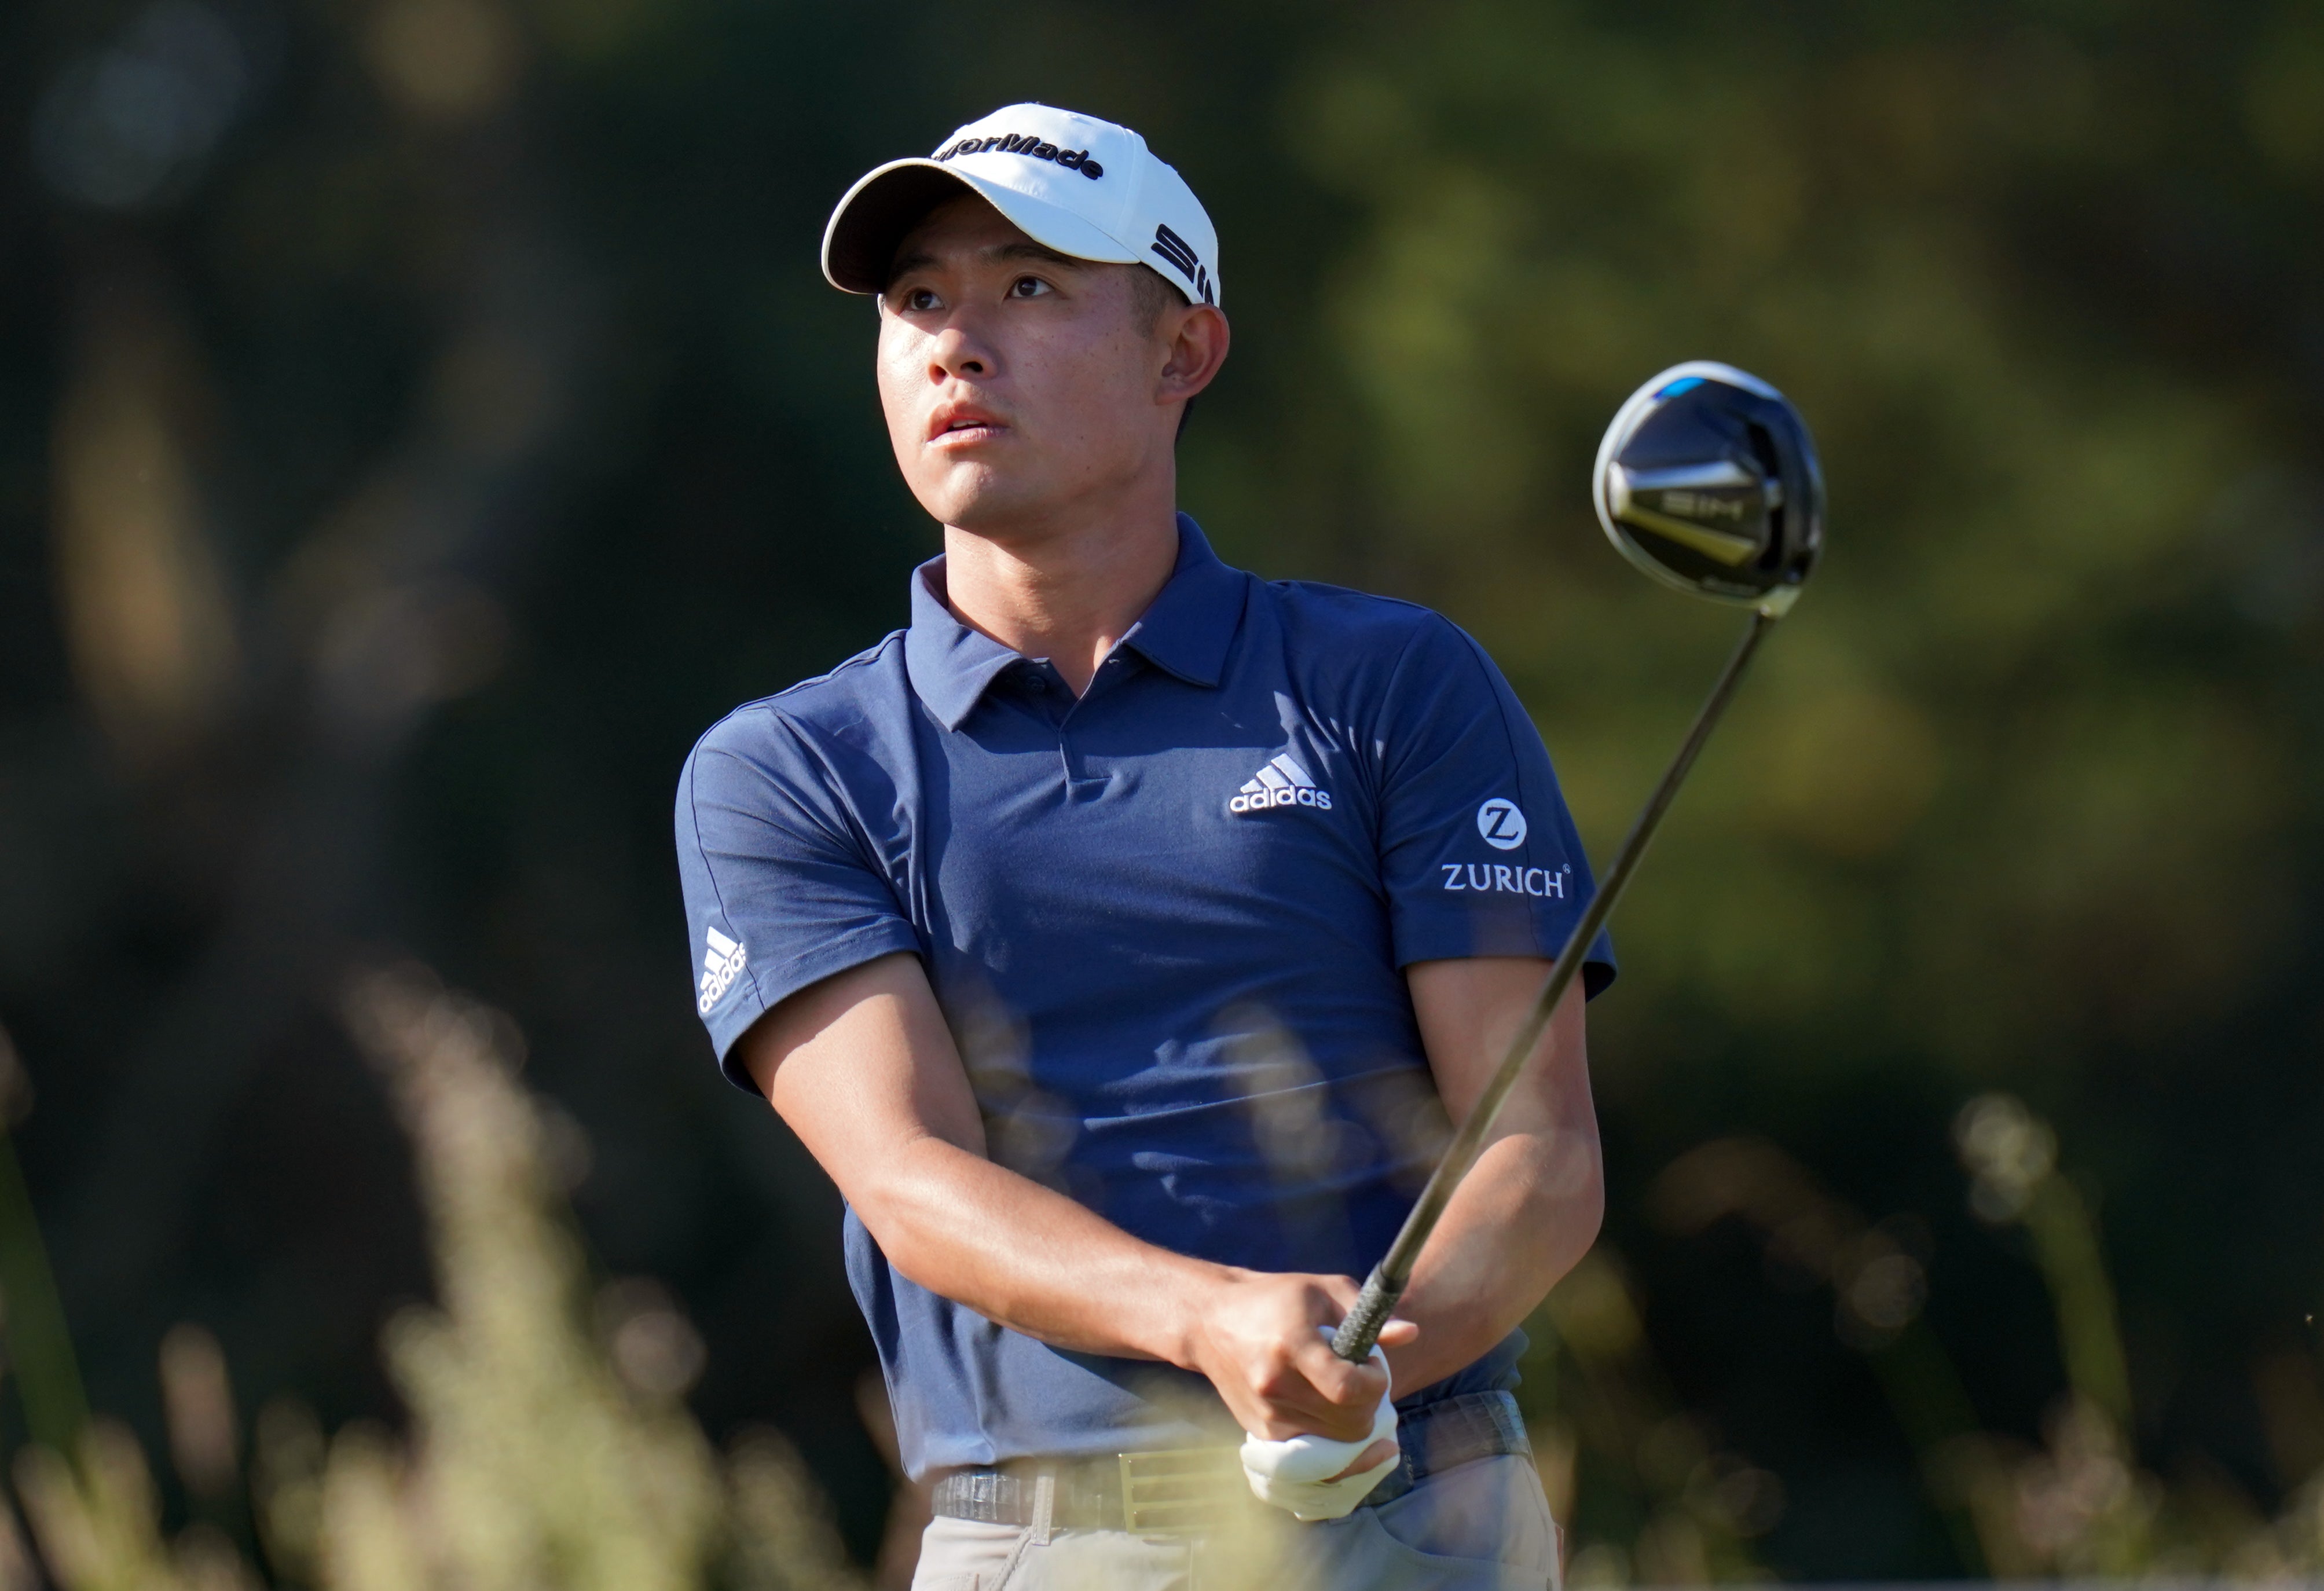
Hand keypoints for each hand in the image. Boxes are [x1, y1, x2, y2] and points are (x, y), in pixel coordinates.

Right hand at [1181, 1269, 1416, 1447]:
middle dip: (1370, 1404)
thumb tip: (1411, 1333)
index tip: (1371, 1365)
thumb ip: (1368, 1316)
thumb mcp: (1323, 1291)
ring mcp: (1267, 1416)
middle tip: (1361, 1379)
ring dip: (1353, 1422)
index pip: (1348, 1389)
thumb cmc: (1275, 1299)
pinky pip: (1316, 1457)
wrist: (1211, 1322)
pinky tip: (1336, 1417)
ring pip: (1337, 1445)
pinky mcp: (1262, 1435)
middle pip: (1350, 1423)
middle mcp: (1276, 1386)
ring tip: (1343, 1392)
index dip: (1375, 1382)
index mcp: (1292, 1346)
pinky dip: (1334, 1442)